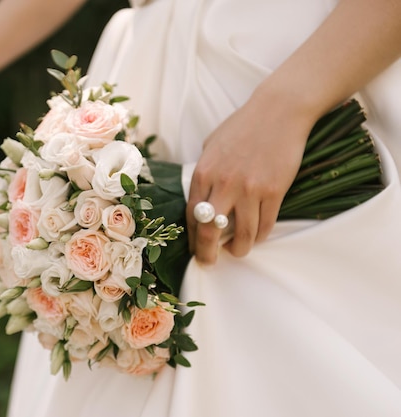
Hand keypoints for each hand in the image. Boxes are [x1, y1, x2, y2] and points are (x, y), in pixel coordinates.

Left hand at [185, 93, 314, 264]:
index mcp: (203, 173)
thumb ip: (205, 173)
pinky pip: (265, 226)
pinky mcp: (274, 191)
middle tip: (209, 262)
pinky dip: (259, 236)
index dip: (192, 237)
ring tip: (236, 252)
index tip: (195, 248)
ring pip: (241, 235)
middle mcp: (223, 184)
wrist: (278, 111)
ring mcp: (249, 190)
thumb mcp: (211, 146)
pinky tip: (255, 237)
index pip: (191, 216)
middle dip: (207, 254)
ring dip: (238, 250)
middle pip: (210, 232)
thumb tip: (202, 199)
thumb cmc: (242, 127)